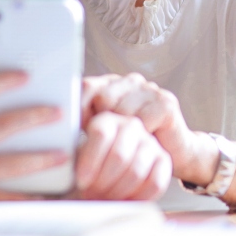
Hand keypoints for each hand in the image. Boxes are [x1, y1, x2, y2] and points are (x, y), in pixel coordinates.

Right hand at [0, 72, 69, 201]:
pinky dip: (32, 196)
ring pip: (13, 165)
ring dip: (42, 159)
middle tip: (58, 113)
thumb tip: (14, 110)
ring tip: (62, 154)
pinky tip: (49, 193)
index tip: (25, 76)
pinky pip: (11, 199)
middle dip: (35, 117)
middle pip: (2, 126)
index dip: (2, 81)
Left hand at [75, 112, 170, 199]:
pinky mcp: (164, 160)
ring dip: (118, 192)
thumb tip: (57, 163)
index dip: (90, 161)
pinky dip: (138, 197)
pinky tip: (124, 202)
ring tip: (104, 199)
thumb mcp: (75, 157)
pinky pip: (155, 182)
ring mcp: (149, 141)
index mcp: (106, 119)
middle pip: (119, 155)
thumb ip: (70, 157)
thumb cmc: (89, 166)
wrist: (111, 173)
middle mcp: (130, 125)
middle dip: (103, 181)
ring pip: (136, 170)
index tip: (81, 182)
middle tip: (92, 195)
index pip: (101, 134)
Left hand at [81, 74, 211, 184]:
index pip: (86, 87)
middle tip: (110, 142)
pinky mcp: (166, 103)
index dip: (80, 109)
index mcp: (111, 84)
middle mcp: (130, 81)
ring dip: (123, 134)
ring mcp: (149, 89)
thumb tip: (59, 122)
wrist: (175, 154)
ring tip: (129, 143)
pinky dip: (141, 137)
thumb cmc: (134, 145)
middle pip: (103, 98)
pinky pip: (142, 121)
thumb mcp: (105, 132)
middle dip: (104, 124)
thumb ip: (85, 121)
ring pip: (122, 111)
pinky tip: (146, 141)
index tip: (81, 130)